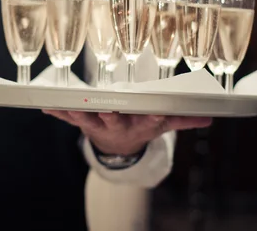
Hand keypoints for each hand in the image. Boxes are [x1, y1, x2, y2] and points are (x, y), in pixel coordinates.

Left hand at [43, 110, 211, 155]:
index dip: (152, 118)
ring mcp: (98, 126)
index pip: (149, 122)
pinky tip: (45, 108)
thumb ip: (183, 119)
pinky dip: (57, 112)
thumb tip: (210, 118)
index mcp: (139, 126)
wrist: (117, 148)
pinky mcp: (82, 123)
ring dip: (79, 114)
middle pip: (115, 122)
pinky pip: (67, 117)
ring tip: (72, 108)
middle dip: (112, 117)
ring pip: (88, 120)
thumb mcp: (161, 126)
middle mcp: (118, 126)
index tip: (155, 115)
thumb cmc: (140, 127)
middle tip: (109, 111)